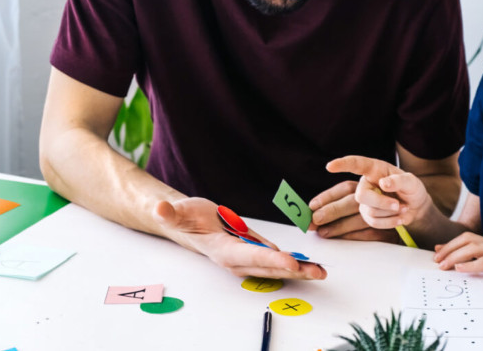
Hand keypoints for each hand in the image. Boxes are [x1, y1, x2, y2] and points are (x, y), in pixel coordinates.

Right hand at [153, 197, 326, 279]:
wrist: (187, 223)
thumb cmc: (183, 217)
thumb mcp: (177, 212)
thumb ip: (170, 213)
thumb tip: (160, 209)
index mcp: (222, 250)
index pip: (249, 256)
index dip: (270, 260)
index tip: (290, 262)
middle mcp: (237, 259)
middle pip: (268, 267)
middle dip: (293, 271)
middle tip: (317, 273)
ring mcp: (247, 258)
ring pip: (276, 267)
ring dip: (299, 270)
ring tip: (321, 273)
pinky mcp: (254, 251)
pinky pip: (276, 259)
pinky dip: (294, 263)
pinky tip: (312, 265)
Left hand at [309, 180, 399, 242]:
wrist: (410, 209)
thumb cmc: (378, 207)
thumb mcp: (359, 203)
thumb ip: (339, 206)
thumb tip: (313, 215)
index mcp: (365, 185)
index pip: (344, 188)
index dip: (327, 196)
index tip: (310, 206)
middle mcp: (375, 193)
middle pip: (350, 200)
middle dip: (331, 210)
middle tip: (314, 220)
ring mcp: (385, 208)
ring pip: (360, 216)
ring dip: (339, 226)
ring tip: (323, 232)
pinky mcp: (391, 224)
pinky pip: (371, 231)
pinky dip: (355, 236)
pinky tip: (342, 240)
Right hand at [326, 156, 432, 229]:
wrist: (415, 207)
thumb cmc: (411, 189)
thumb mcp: (412, 182)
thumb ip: (400, 181)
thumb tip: (384, 183)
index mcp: (375, 170)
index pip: (357, 164)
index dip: (343, 164)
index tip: (330, 166)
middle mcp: (367, 184)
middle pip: (362, 196)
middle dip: (380, 203)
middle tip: (397, 205)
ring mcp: (366, 201)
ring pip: (370, 211)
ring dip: (390, 213)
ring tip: (404, 208)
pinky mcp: (368, 215)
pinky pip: (374, 222)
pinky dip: (390, 222)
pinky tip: (400, 218)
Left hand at [433, 232, 482, 275]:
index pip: (469, 239)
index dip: (451, 244)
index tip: (437, 250)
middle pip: (466, 240)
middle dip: (448, 249)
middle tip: (435, 259)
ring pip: (472, 247)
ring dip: (454, 255)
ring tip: (442, 265)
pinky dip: (471, 264)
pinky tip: (460, 269)